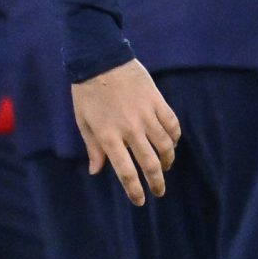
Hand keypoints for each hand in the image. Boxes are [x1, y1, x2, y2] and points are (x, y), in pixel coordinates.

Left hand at [71, 57, 181, 205]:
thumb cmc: (87, 90)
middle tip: (159, 191)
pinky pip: (172, 124)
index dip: (134, 190)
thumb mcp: (83, 120)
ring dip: (167, 161)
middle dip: (156, 182)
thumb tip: (96, 171)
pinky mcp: (156, 101)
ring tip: (165, 167)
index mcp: (109, 136)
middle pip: (150, 164)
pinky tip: (171, 143)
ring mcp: (145, 115)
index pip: (125, 172)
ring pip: (165, 146)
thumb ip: (92, 147)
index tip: (140, 201)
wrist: (100, 57)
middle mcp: (130, 129)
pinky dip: (175, 137)